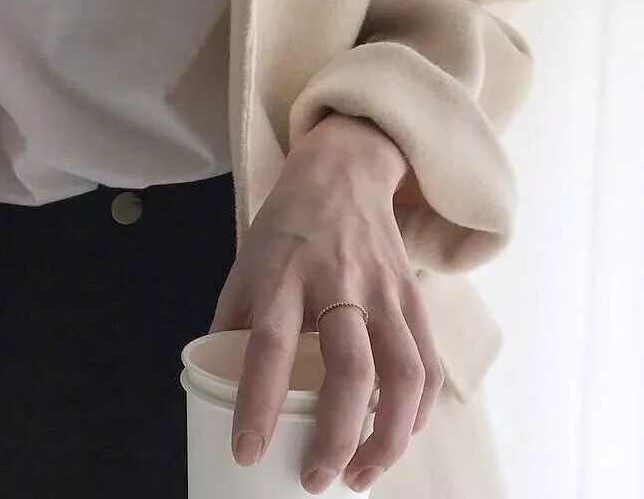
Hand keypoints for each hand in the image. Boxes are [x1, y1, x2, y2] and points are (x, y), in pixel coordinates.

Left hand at [209, 112, 442, 493]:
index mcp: (281, 274)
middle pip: (349, 368)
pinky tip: (395, 437)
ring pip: (402, 373)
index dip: (258, 403)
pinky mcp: (413, 296)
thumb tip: (216, 392)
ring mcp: (383, 289)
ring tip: (361, 475)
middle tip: (315, 479)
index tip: (247, 451)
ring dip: (386, 438)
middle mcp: (336, 281)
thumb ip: (234, 324)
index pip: (268, 345)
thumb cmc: (284, 229)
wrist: (342, 174)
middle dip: (336, 436)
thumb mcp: (244, 265)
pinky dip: (416, 413)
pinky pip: (427, 364)